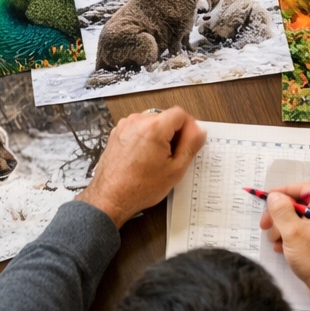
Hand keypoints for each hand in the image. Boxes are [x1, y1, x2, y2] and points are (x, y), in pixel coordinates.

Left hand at [77, 108, 205, 226]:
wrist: (110, 197)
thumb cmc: (140, 187)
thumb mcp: (175, 170)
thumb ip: (191, 146)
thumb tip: (199, 131)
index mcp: (154, 127)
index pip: (180, 114)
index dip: (189, 128)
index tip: (189, 142)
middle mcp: (138, 121)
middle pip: (166, 117)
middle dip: (174, 133)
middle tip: (174, 155)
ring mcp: (125, 125)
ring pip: (152, 122)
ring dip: (159, 135)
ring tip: (157, 158)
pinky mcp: (117, 132)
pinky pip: (138, 128)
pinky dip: (145, 138)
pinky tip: (144, 157)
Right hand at [260, 183, 309, 299]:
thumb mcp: (293, 232)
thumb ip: (282, 210)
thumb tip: (274, 196)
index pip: (304, 188)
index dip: (285, 190)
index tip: (268, 197)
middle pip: (299, 205)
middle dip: (280, 213)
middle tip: (265, 223)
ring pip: (298, 221)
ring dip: (281, 228)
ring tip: (273, 240)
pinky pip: (301, 235)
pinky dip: (289, 239)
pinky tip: (281, 249)